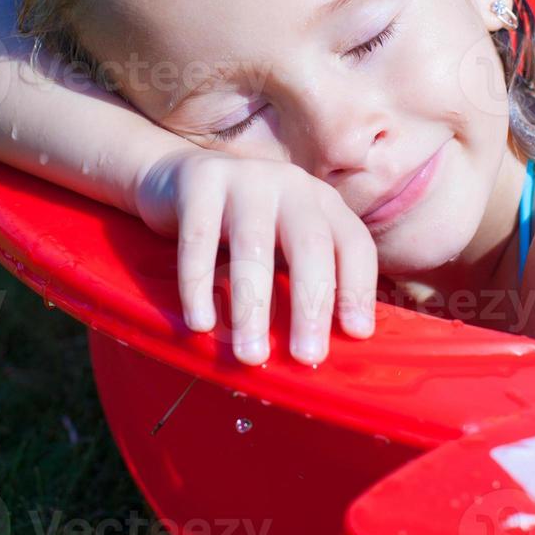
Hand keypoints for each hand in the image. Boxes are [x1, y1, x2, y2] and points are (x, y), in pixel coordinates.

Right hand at [134, 148, 377, 364]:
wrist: (176, 178)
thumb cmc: (240, 227)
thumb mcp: (281, 245)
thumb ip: (302, 282)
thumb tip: (317, 351)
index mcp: (322, 204)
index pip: (354, 244)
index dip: (358, 288)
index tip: (356, 334)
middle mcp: (292, 186)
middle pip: (311, 245)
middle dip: (311, 304)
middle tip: (306, 356)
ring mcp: (246, 178)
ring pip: (254, 245)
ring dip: (253, 306)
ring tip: (250, 354)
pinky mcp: (200, 181)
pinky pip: (199, 239)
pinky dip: (198, 285)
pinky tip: (201, 322)